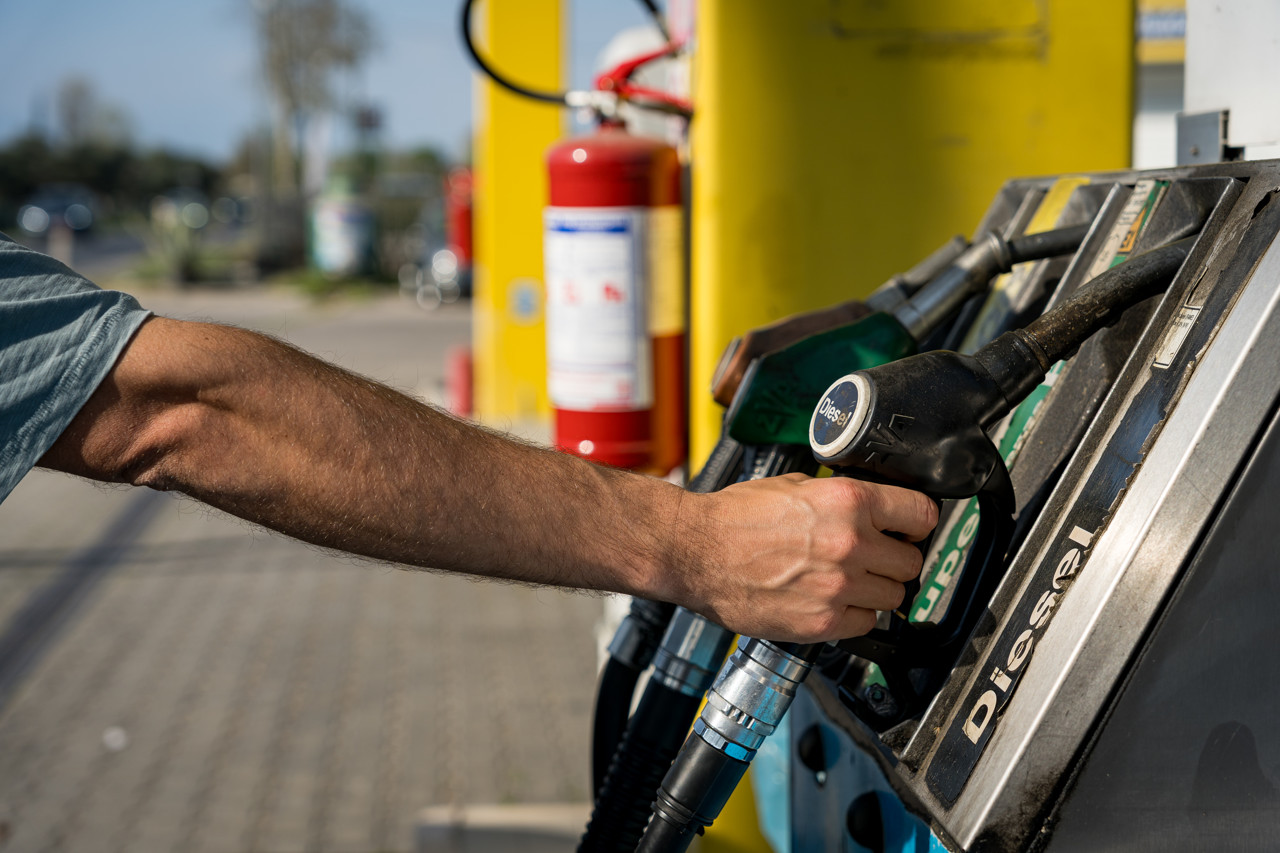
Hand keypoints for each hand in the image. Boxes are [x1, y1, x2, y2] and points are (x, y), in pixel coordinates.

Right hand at [671, 473, 937, 643]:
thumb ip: (840, 497)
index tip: (909, 529)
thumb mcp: (795, 486)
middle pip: (912, 561)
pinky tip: (832, 602)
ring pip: (894, 596)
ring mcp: (839, 587)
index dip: (916, 523)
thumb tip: (872, 508)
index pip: (922, 516)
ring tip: (848, 582)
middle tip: (873, 558)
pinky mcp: (823, 622)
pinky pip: (867, 624)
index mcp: (848, 502)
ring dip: (876, 590)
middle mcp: (851, 544)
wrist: (693, 552)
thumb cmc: (734, 518)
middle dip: (895, 559)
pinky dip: (855, 616)